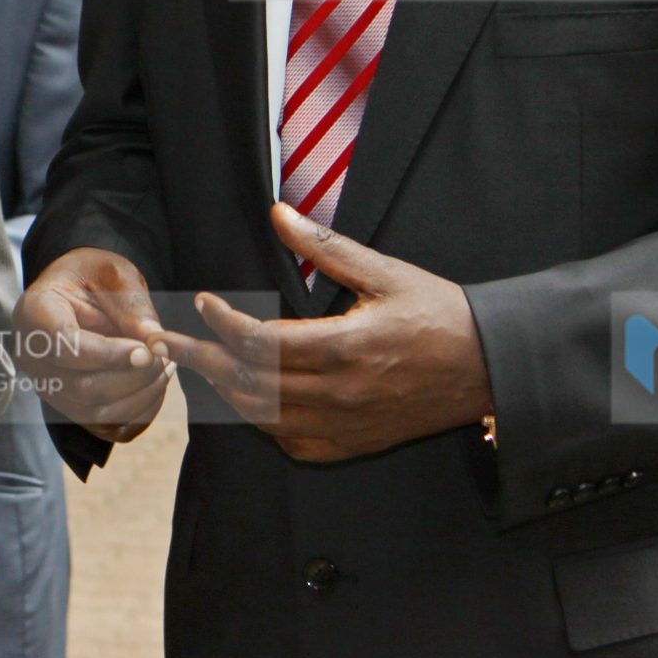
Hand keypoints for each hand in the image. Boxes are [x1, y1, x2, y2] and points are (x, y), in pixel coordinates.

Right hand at [14, 246, 174, 443]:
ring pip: (95, 413)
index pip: (67, 346)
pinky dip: (136, 414)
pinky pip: (105, 427)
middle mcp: (32, 357)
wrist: (78, 292)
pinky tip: (154, 387)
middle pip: (82, 387)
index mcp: (35, 314)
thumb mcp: (114, 274)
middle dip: (133, 378)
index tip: (147, 350)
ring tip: (164, 369)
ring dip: (139, 397)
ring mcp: (47, 388)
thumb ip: (132, 306)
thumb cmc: (93, 276)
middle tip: (165, 359)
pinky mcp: (67, 407)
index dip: (110, 354)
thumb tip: (155, 343)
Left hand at [157, 204, 491, 463]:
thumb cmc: (440, 314)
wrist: (490, 368)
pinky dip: (262, 422)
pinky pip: (291, 442)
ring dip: (225, 391)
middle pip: (248, 382)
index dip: (222, 322)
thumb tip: (278, 213)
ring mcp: (345, 425)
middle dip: (202, 359)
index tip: (202, 302)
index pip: (259, 341)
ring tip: (198, 366)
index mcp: (345, 347)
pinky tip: (247, 400)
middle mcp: (339, 393)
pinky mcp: (353, 444)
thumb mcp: (385, 272)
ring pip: (263, 417)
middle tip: (167, 341)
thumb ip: (325, 246)